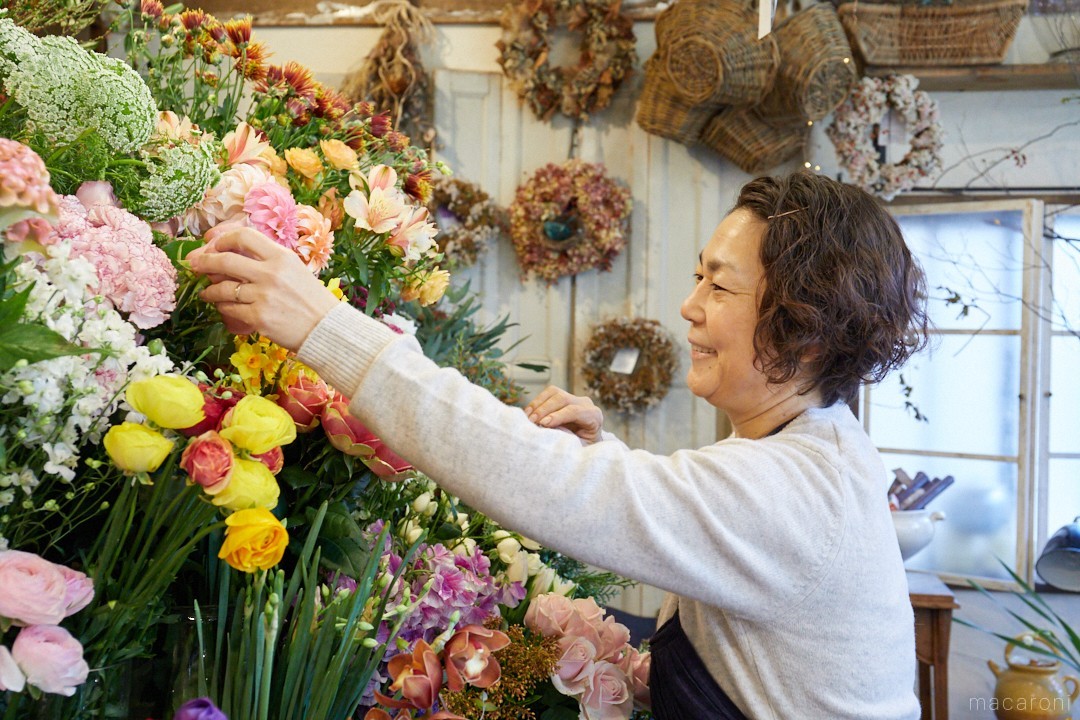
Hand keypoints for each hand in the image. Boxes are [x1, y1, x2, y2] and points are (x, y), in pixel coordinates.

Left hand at [187, 226, 339, 350]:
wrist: (325, 329)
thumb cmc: (310, 299)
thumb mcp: (293, 270)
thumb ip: (267, 260)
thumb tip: (231, 254)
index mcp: (281, 256)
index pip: (243, 236)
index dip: (223, 239)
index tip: (213, 245)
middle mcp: (271, 273)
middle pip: (225, 259)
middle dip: (204, 261)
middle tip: (196, 265)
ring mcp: (263, 295)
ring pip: (221, 287)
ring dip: (209, 290)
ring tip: (206, 293)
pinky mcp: (258, 317)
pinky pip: (228, 308)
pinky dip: (221, 307)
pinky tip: (221, 307)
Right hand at [524, 385, 603, 443]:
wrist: (586, 444)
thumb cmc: (583, 449)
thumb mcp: (580, 448)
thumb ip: (568, 440)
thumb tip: (548, 433)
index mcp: (594, 417)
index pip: (575, 411)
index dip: (558, 416)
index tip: (543, 423)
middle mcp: (585, 404)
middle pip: (563, 399)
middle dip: (544, 409)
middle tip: (532, 421)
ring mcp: (574, 399)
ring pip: (554, 393)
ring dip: (538, 404)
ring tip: (528, 417)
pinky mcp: (564, 397)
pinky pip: (548, 394)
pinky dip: (537, 402)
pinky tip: (529, 413)